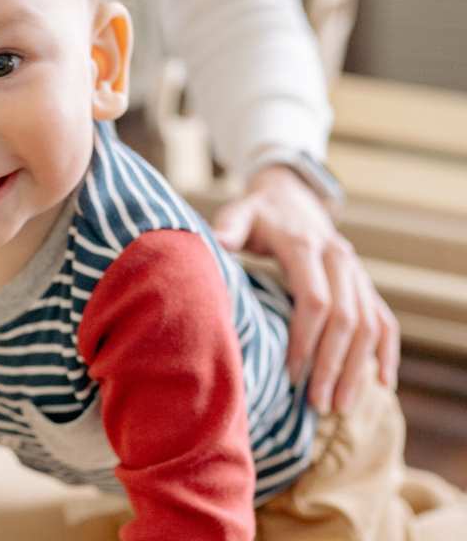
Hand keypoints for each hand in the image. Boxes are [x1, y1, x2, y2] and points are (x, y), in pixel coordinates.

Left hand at [212, 165, 399, 414]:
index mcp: (305, 246)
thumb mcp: (240, 213)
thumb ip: (229, 227)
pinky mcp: (366, 284)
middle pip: (346, 319)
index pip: (315, 300)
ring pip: (369, 325)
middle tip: (317, 404)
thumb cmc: (258, 214)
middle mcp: (339, 258)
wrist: (291, 197)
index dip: (305, 339)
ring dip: (358, 368)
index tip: (290, 375)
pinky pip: (384, 319)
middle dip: (333, 365)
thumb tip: (218, 242)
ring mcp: (357, 272)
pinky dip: (386, 351)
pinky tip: (382, 383)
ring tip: (340, 406)